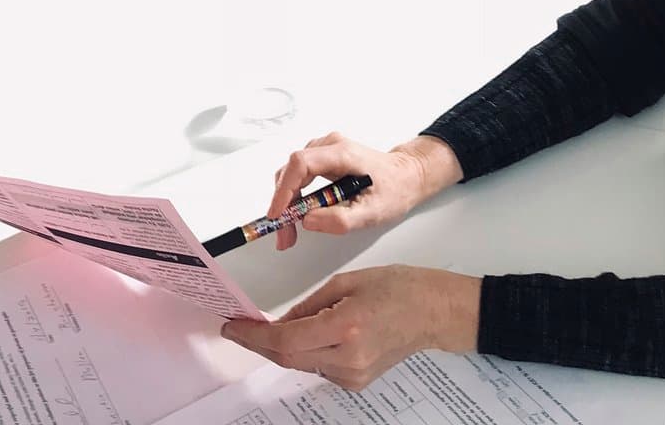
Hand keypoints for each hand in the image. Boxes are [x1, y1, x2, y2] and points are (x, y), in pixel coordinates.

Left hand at [222, 266, 480, 389]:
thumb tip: (279, 323)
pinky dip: (305, 352)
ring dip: (281, 347)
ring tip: (267, 328)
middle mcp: (349, 358)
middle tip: (240, 328)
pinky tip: (305, 336)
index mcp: (346, 327)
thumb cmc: (395, 287)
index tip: (232, 327)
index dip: (254, 336)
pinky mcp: (357, 382)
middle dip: (259, 343)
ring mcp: (354, 375)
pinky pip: (319, 367)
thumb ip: (309, 305)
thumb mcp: (346, 282)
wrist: (432, 312)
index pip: (286, 340)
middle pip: (289, 358)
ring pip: (302, 364)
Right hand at [262, 133, 461, 250]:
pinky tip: (298, 214)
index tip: (277, 215)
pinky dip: (294, 196)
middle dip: (283, 204)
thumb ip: (340, 220)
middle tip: (284, 235)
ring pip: (292, 173)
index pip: (300, 164)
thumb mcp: (372, 213)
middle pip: (292, 170)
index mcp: (342, 154)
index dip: (284, 189)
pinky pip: (299, 175)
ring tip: (290, 231)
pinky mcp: (324, 158)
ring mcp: (325, 149)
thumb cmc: (394, 190)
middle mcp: (330, 145)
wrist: (407, 175)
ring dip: (286, 202)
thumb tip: (306, 220)